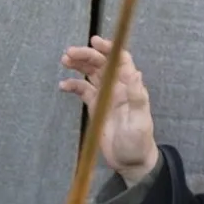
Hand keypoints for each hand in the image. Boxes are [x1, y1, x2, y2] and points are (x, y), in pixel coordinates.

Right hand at [60, 35, 158, 185]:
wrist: (130, 161)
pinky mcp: (95, 106)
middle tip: (69, 53)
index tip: (94, 42)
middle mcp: (117, 87)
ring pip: (90, 73)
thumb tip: (135, 71)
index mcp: (129, 87)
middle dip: (86, 55)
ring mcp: (105, 96)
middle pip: (101, 64)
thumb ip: (136, 96)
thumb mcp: (140, 120)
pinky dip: (73, 85)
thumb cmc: (138, 142)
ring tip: (64, 61)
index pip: (120, 60)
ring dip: (78, 65)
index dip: (108, 49)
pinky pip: (83, 91)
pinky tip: (63, 85)